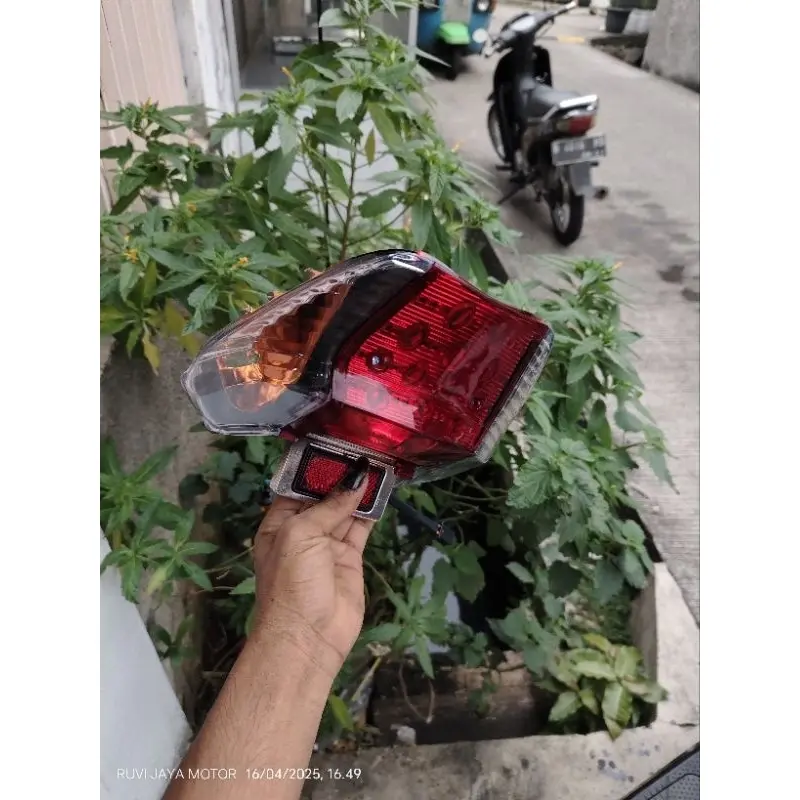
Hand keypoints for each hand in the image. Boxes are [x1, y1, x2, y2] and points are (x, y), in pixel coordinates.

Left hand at [251, 457, 373, 677]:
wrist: (308, 637)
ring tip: (378, 461)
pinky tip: (382, 489)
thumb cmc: (291, 583)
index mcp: (280, 522)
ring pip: (346, 508)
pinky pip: (361, 527)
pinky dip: (372, 509)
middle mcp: (303, 530)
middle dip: (341, 474)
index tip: (335, 443)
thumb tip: (355, 480)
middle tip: (363, 447)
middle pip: (324, 494)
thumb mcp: (300, 535)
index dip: (315, 466)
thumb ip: (328, 506)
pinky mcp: (350, 557)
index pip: (297, 485)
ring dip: (359, 489)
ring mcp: (327, 544)